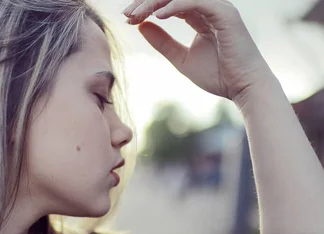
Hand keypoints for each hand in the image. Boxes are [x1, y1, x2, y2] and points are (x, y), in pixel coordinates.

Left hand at [122, 0, 273, 102]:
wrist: (243, 88)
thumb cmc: (218, 75)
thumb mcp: (181, 58)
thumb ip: (162, 42)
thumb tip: (140, 26)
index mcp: (201, 15)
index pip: (169, 2)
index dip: (147, 8)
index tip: (128, 19)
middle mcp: (210, 7)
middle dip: (147, 1)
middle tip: (126, 14)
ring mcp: (219, 8)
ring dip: (156, 2)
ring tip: (136, 16)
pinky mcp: (225, 14)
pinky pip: (196, 1)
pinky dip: (175, 6)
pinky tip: (158, 16)